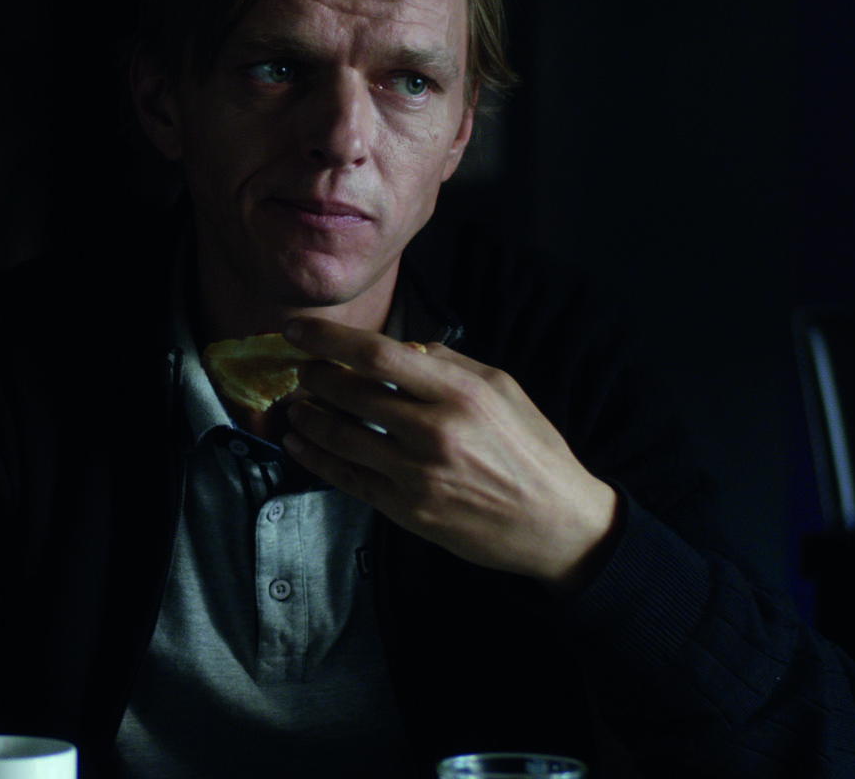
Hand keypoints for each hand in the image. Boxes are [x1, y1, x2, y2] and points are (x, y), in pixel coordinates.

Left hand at [278, 318, 619, 593]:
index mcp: (460, 393)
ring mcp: (417, 474)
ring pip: (341, 437)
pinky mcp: (407, 509)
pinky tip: (299, 444)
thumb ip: (448, 362)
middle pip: (351, 394)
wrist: (557, 524)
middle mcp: (435, 431)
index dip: (329, 340)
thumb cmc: (531, 449)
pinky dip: (315, 458)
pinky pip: (347, 478)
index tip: (298, 331)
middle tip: (302, 371)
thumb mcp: (503, 388)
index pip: (378, 355)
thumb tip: (400, 345)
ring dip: (308, 417)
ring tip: (297, 406)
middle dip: (315, 377)